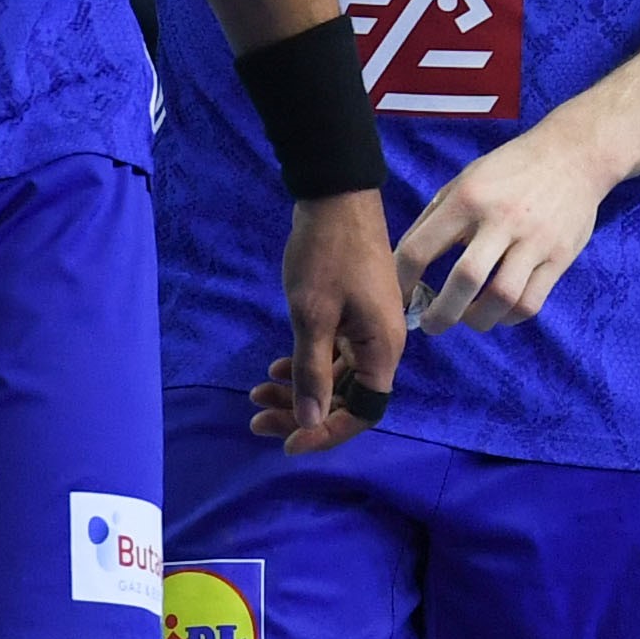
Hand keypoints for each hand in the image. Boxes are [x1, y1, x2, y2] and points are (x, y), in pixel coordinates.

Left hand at [257, 188, 406, 449]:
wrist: (336, 196)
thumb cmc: (326, 255)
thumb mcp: (313, 317)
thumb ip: (313, 373)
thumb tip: (310, 422)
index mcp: (382, 350)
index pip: (362, 413)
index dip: (325, 433)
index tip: (286, 442)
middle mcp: (382, 346)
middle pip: (347, 398)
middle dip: (303, 412)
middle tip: (257, 416)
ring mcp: (369, 329)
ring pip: (337, 377)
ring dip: (300, 389)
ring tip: (258, 392)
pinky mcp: (356, 315)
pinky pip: (335, 354)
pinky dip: (307, 364)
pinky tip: (277, 367)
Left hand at [396, 119, 620, 335]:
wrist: (573, 155)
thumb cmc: (510, 170)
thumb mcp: (465, 180)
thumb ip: (434, 218)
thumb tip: (404, 265)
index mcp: (468, 198)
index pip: (420, 249)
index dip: (402, 281)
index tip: (401, 297)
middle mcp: (500, 219)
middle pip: (465, 279)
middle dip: (441, 314)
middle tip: (431, 325)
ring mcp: (534, 240)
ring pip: (502, 297)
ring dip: (477, 320)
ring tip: (468, 319)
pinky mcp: (560, 256)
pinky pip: (531, 302)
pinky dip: (509, 317)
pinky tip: (499, 312)